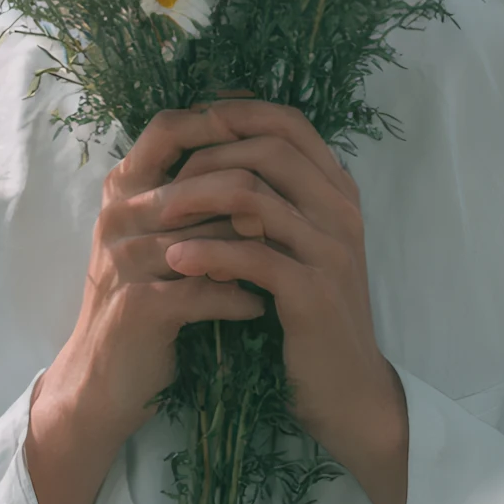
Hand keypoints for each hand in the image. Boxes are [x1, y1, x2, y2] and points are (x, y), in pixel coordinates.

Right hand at [26, 104, 268, 503]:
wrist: (101, 380)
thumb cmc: (144, 301)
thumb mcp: (158, 240)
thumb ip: (191, 198)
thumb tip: (258, 150)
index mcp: (123, 189)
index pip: (168, 128)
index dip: (220, 121)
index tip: (268, 136)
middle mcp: (118, 215)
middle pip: (201, 179)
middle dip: (254, 197)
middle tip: (293, 213)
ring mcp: (124, 259)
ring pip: (211, 235)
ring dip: (254, 251)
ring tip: (284, 260)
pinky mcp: (138, 305)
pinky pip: (206, 289)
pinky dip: (240, 298)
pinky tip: (259, 307)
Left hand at [158, 98, 408, 503]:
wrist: (347, 389)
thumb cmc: (311, 316)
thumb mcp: (300, 249)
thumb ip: (275, 202)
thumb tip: (219, 156)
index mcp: (339, 192)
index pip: (290, 123)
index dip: (237, 113)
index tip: (189, 123)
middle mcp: (342, 212)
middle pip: (270, 149)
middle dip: (207, 155)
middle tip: (163, 177)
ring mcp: (331, 250)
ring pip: (255, 197)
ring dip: (197, 200)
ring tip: (156, 215)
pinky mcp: (313, 292)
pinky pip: (253, 256)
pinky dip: (208, 253)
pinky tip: (176, 260)